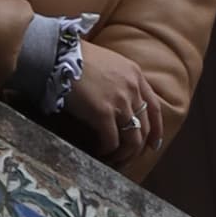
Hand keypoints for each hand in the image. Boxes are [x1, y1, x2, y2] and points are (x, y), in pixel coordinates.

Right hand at [69, 48, 157, 163]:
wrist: (59, 55)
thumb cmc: (77, 58)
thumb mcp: (109, 63)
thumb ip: (120, 80)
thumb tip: (119, 103)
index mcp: (135, 75)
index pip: (154, 108)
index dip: (156, 129)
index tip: (153, 145)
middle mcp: (133, 89)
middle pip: (145, 128)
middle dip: (137, 149)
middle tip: (126, 159)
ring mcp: (120, 101)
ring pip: (132, 139)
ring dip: (123, 155)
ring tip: (112, 161)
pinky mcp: (103, 113)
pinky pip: (112, 141)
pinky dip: (107, 151)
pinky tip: (99, 153)